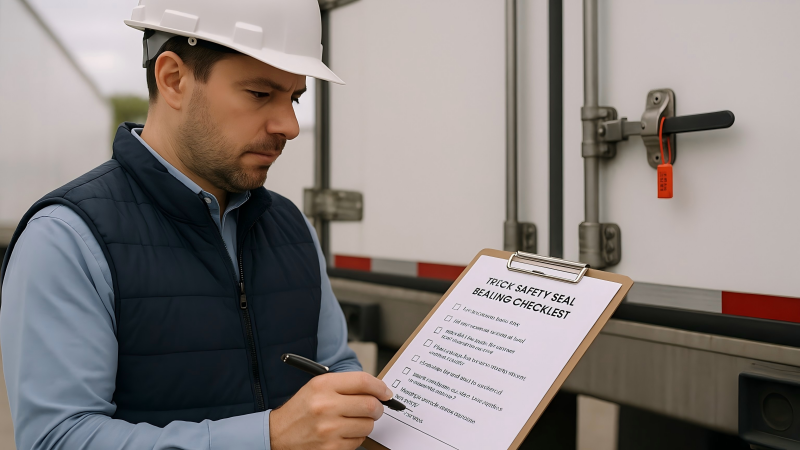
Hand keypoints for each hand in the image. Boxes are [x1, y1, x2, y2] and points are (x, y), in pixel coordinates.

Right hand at [269, 371, 392, 449]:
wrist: (278, 435)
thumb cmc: (302, 409)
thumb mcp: (317, 387)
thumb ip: (346, 385)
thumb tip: (377, 390)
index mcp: (323, 385)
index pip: (363, 381)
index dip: (380, 387)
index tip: (386, 392)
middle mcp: (326, 406)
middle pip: (371, 405)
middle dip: (378, 407)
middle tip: (375, 408)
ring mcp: (329, 429)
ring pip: (368, 425)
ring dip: (367, 423)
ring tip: (353, 421)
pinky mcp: (331, 448)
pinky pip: (359, 441)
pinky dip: (356, 437)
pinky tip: (343, 433)